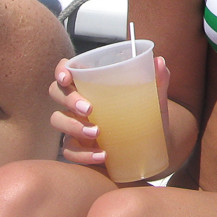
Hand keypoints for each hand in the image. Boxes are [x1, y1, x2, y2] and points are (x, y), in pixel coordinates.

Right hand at [48, 55, 171, 169]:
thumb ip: (158, 81)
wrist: (153, 149)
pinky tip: (101, 155)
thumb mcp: (155, 100)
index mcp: (92, 84)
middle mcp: (78, 102)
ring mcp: (75, 124)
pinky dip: (83, 154)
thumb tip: (160, 61)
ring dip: (73, 126)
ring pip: (58, 120)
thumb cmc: (148, 117)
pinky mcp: (78, 148)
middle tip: (89, 108)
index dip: (61, 71)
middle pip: (57, 93)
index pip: (68, 70)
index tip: (67, 78)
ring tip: (97, 132)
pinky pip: (69, 151)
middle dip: (68, 99)